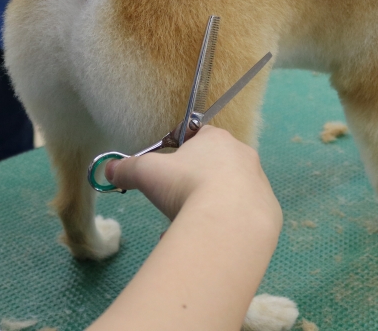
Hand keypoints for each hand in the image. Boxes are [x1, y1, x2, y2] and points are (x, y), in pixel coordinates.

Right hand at [105, 126, 280, 224]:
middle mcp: (244, 156)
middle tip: (176, 201)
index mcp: (217, 139)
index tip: (168, 170)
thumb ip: (126, 168)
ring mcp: (260, 183)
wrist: (229, 223)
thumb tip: (108, 170)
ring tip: (188, 226)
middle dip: (194, 183)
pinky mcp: (269, 212)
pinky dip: (224, 227)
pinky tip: (206, 241)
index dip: (181, 151)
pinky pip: (242, 217)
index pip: (199, 136)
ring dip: (208, 207)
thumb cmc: (187, 186)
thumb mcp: (147, 173)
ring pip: (229, 193)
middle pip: (215, 166)